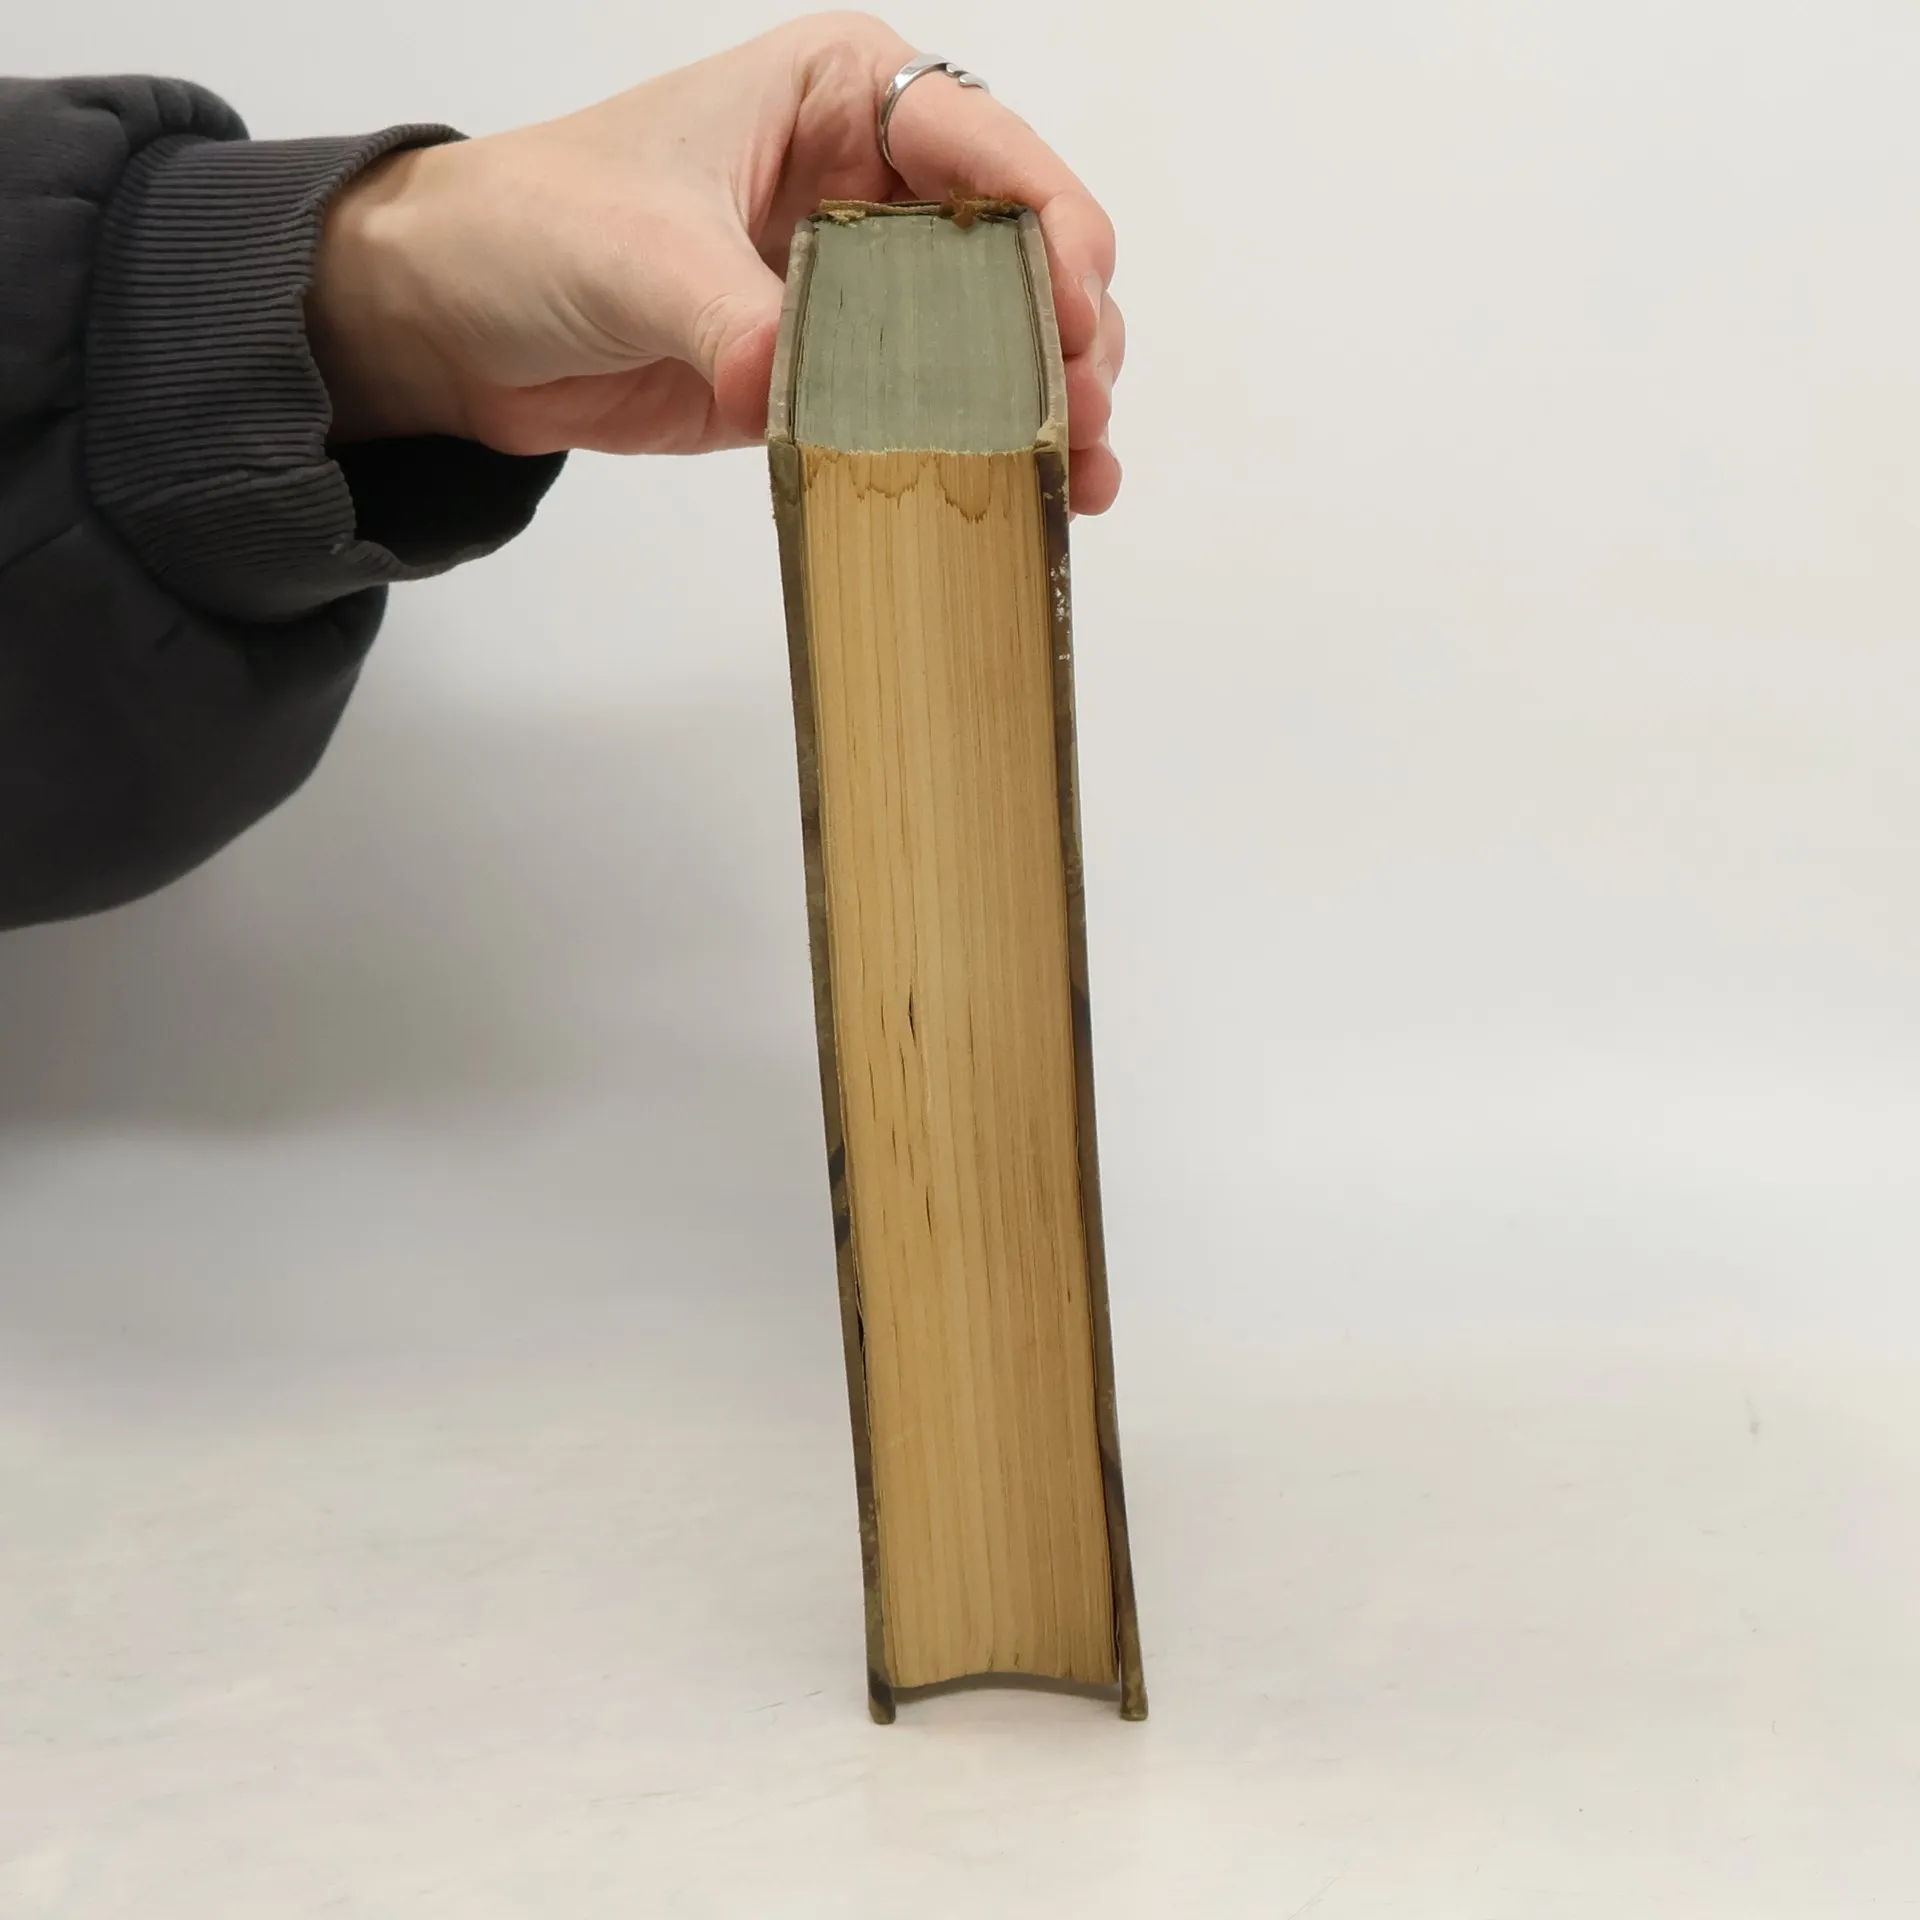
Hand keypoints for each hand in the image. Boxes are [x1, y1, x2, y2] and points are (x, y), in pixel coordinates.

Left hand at [307, 12, 1124, 511]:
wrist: (453, 320)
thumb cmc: (531, 227)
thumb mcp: (637, 252)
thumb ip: (732, 317)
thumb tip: (791, 392)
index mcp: (841, 96)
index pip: (986, 148)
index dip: (1050, 227)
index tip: (1071, 312)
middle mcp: (874, 182)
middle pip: (1019, 250)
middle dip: (1067, 332)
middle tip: (1079, 415)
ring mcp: (864, 286)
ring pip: (997, 336)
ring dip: (1047, 401)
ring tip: (1075, 471)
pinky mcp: (839, 374)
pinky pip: (938, 408)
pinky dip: (989, 447)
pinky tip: (1035, 492)